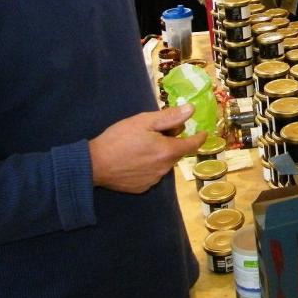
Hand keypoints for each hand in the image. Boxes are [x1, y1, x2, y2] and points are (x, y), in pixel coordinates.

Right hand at [88, 105, 205, 193]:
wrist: (93, 165)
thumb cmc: (119, 139)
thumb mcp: (144, 121)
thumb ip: (170, 117)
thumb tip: (192, 110)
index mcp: (168, 151)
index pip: (192, 145)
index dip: (199, 137)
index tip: (204, 132)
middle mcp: (165, 169)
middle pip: (176, 152)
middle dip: (173, 142)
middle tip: (157, 131)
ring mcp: (153, 180)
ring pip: (164, 163)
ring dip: (160, 154)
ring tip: (142, 145)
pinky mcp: (142, 187)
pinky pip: (153, 173)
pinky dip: (149, 165)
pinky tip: (135, 159)